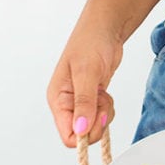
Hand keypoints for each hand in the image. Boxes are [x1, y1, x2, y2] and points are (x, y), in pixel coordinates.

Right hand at [47, 23, 123, 148]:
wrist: (106, 28)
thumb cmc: (91, 42)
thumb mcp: (87, 71)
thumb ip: (84, 102)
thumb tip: (81, 130)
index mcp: (57, 99)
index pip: (67, 135)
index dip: (85, 134)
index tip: (97, 116)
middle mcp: (66, 104)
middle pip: (82, 135)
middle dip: (97, 122)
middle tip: (103, 101)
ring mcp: (79, 102)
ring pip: (93, 127)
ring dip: (104, 114)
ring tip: (103, 93)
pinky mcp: (92, 100)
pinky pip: (101, 117)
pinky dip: (107, 108)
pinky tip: (105, 91)